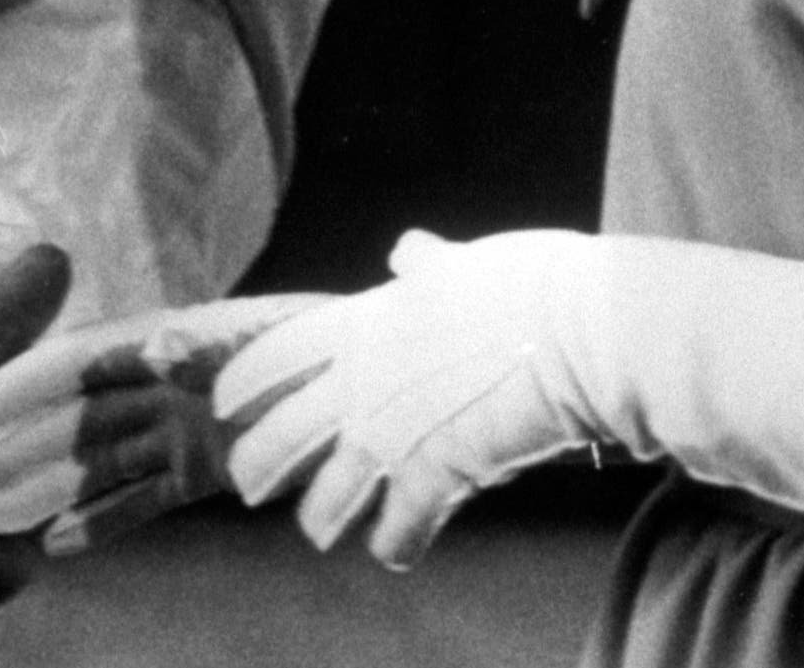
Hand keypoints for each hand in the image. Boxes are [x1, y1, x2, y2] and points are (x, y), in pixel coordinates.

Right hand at [0, 294, 331, 551]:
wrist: (404, 383)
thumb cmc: (343, 351)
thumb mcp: (282, 341)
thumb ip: (216, 344)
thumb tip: (153, 343)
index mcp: (185, 336)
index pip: (89, 357)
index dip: (26, 381)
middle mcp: (175, 378)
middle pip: (81, 411)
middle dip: (17, 441)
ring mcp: (189, 424)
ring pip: (101, 459)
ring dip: (44, 485)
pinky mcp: (210, 467)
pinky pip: (144, 495)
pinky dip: (102, 518)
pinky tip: (54, 545)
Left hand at [211, 230, 599, 568]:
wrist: (578, 332)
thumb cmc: (525, 284)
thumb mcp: (461, 262)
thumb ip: (424, 266)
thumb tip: (408, 253)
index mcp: (362, 324)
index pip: (277, 355)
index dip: (243, 382)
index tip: (225, 400)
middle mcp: (362, 384)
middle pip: (281, 435)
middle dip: (258, 463)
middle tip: (247, 482)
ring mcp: (393, 437)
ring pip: (327, 497)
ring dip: (318, 517)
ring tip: (314, 530)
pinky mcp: (436, 479)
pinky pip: (398, 530)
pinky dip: (395, 544)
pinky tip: (394, 550)